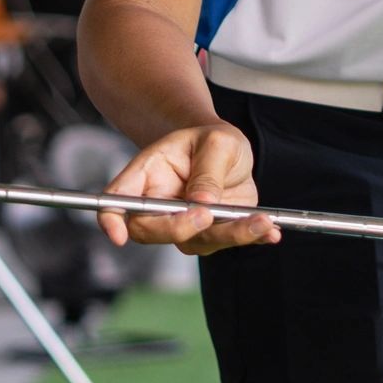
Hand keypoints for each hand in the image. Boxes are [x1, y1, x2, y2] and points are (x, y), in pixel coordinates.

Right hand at [99, 124, 277, 255]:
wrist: (225, 149)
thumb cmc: (210, 139)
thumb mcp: (215, 141)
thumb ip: (207, 170)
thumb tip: (202, 203)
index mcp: (147, 175)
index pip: (117, 200)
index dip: (111, 220)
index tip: (118, 235)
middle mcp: (160, 206)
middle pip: (153, 231)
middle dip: (179, 228)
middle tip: (207, 214)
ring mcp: (185, 224)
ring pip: (197, 242)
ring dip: (231, 235)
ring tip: (261, 222)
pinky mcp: (212, 233)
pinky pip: (228, 242)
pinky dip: (252, 238)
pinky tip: (271, 233)